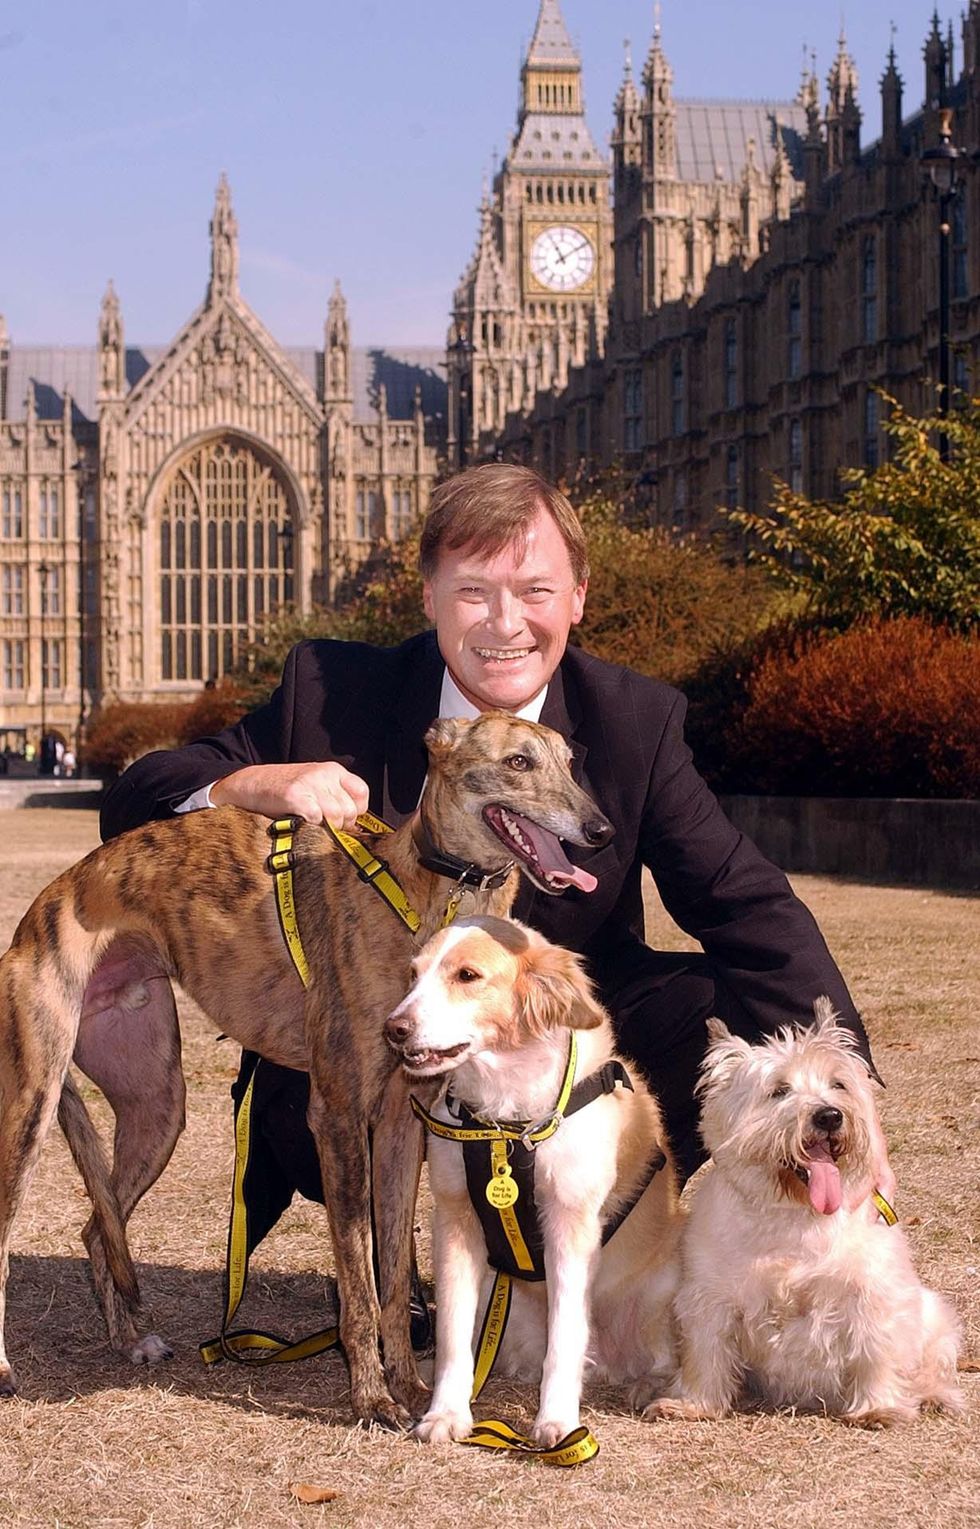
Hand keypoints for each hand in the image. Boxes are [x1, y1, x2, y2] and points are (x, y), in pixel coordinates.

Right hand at [210, 761, 370, 828]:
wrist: (248, 783)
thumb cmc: (282, 790)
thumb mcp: (313, 785)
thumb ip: (334, 798)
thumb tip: (355, 828)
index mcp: (333, 770)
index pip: (362, 794)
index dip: (356, 813)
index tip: (344, 822)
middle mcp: (325, 774)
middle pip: (350, 810)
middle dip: (340, 825)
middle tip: (323, 828)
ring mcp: (310, 784)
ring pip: (336, 817)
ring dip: (326, 829)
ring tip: (311, 827)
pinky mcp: (295, 796)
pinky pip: (316, 819)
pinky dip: (310, 828)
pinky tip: (300, 824)